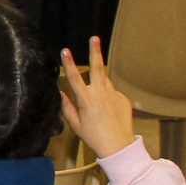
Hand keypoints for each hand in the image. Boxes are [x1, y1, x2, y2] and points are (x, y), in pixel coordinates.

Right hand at [58, 37, 137, 160]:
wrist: (119, 146)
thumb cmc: (93, 136)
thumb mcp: (75, 124)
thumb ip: (67, 106)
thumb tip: (61, 93)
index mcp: (86, 100)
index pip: (74, 77)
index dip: (68, 63)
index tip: (65, 50)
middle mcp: (101, 94)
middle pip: (97, 68)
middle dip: (95, 52)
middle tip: (94, 38)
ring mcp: (114, 95)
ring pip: (104, 80)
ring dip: (99, 79)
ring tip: (96, 94)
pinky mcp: (123, 99)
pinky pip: (112, 93)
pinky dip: (107, 98)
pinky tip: (107, 112)